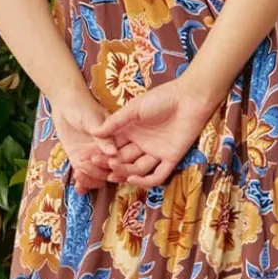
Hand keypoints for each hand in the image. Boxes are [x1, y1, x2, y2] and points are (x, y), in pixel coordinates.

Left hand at [49, 87, 118, 192]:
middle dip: (99, 173)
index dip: (117, 165)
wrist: (64, 103)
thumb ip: (103, 138)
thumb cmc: (82, 106)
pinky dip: (82, 184)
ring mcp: (95, 158)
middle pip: (110, 171)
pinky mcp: (81, 160)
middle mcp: (109, 153)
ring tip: (79, 174)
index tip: (108, 166)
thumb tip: (113, 153)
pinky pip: (85, 176)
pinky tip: (78, 188)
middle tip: (85, 167)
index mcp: (118, 141)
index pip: (122, 158)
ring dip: (90, 180)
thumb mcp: (93, 120)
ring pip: (98, 177)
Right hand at [98, 76, 217, 187]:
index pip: (112, 146)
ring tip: (113, 172)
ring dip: (124, 172)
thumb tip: (93, 132)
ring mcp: (156, 153)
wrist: (190, 98)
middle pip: (123, 159)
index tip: (88, 157)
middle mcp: (141, 144)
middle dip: (109, 164)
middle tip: (97, 166)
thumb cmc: (161, 98)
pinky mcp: (171, 159)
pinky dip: (145, 180)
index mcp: (130, 131)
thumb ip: (115, 122)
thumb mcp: (133, 109)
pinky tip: (132, 178)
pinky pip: (157, 175)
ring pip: (137, 169)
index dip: (101, 153)